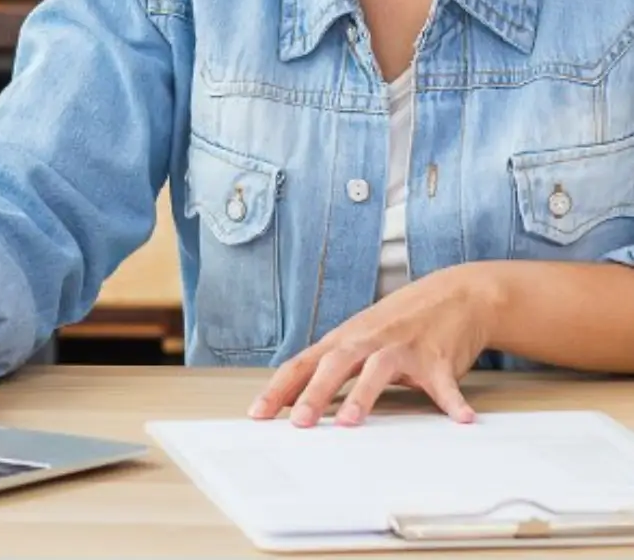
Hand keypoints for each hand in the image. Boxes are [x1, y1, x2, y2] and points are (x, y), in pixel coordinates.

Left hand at [249, 263, 498, 427]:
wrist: (455, 294)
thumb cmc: (399, 321)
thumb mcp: (360, 336)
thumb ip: (332, 363)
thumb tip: (294, 395)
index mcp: (346, 339)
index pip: (304, 363)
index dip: (279, 388)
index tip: (257, 413)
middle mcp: (370, 340)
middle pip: (336, 364)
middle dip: (314, 393)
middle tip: (299, 423)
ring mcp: (403, 346)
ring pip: (378, 369)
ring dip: (363, 395)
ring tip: (349, 421)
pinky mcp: (438, 357)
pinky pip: (444, 382)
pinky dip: (451, 401)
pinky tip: (460, 419)